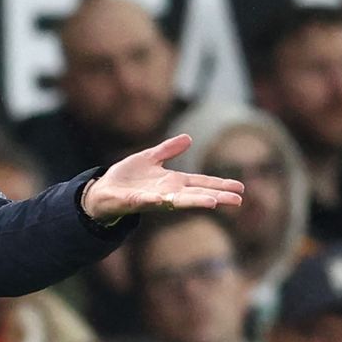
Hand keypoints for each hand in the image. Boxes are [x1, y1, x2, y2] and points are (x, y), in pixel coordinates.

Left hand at [81, 134, 243, 221]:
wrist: (102, 191)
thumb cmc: (127, 178)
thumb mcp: (149, 158)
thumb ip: (168, 150)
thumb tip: (189, 138)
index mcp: (172, 183)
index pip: (201, 184)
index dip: (220, 185)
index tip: (240, 189)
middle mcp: (166, 193)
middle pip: (196, 194)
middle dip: (217, 196)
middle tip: (238, 201)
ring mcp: (152, 199)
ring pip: (176, 201)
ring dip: (194, 201)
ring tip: (213, 202)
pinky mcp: (134, 201)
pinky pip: (145, 201)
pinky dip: (155, 200)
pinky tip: (163, 199)